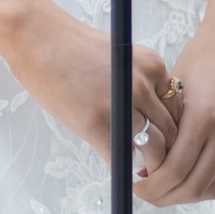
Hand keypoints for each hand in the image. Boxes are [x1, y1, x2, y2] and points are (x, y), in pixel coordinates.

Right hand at [6, 2, 182, 177]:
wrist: (37, 37)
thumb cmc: (72, 47)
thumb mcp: (121, 57)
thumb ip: (139, 83)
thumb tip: (148, 118)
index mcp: (153, 66)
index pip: (177, 109)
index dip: (172, 131)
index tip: (163, 143)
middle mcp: (143, 85)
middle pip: (171, 131)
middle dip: (166, 152)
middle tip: (156, 166)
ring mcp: (122, 104)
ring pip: (153, 148)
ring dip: (150, 167)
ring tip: (142, 176)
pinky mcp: (97, 124)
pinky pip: (121, 158)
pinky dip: (123, 171)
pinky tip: (120, 173)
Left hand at [138, 0, 214, 208]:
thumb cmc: (203, 56)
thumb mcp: (175, 88)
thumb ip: (163, 126)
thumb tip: (144, 162)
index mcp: (203, 116)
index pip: (174, 170)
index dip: (151, 185)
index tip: (134, 184)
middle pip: (192, 187)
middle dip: (164, 197)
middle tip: (144, 191)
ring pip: (210, 188)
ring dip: (183, 195)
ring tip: (162, 187)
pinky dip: (201, 183)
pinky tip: (183, 176)